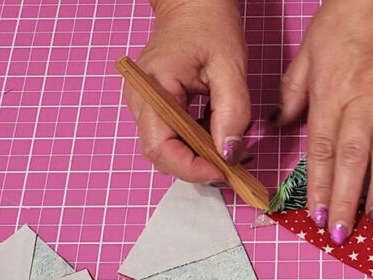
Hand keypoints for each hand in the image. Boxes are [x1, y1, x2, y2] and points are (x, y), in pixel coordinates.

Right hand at [125, 0, 249, 183]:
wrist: (194, 5)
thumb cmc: (209, 26)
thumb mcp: (230, 68)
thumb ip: (232, 113)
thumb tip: (229, 153)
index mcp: (153, 88)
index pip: (160, 147)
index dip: (191, 167)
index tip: (222, 170)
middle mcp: (141, 100)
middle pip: (161, 153)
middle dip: (197, 166)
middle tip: (231, 164)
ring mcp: (145, 103)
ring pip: (167, 148)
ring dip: (198, 156)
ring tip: (228, 147)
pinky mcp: (155, 105)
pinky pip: (172, 135)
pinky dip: (196, 142)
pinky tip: (217, 133)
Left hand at [273, 0, 372, 243]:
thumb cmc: (345, 20)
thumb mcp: (307, 53)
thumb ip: (293, 94)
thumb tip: (278, 125)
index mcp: (331, 95)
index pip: (322, 151)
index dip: (318, 188)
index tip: (316, 216)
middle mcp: (364, 104)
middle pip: (353, 162)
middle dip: (346, 202)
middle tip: (341, 233)